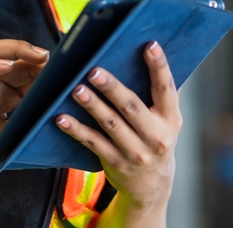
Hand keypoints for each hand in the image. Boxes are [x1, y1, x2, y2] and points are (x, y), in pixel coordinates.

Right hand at [0, 39, 48, 195]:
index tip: (62, 69)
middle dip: (32, 52)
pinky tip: (4, 67)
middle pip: (11, 54)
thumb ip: (32, 122)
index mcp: (7, 95)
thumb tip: (62, 116)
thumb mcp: (15, 136)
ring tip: (33, 55)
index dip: (43, 66)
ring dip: (14, 49)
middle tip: (49, 58)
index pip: (26, 69)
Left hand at [55, 42, 180, 219]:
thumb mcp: (168, 120)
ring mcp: (134, 152)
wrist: (152, 186)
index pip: (166, 89)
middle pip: (131, 107)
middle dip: (112, 88)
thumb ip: (162, 93)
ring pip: (110, 124)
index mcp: (171, 119)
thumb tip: (150, 52)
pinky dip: (76, 130)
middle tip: (94, 70)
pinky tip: (61, 118)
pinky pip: (93, 143)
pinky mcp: (115, 162)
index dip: (159, 67)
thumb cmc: (156, 138)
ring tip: (76, 89)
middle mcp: (155, 136)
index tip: (150, 46)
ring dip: (91, 105)